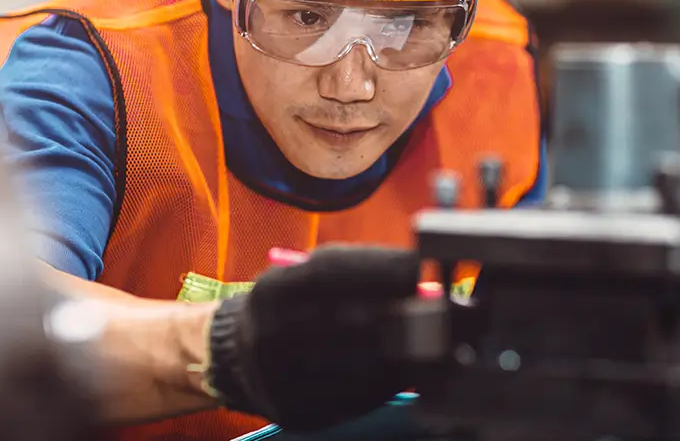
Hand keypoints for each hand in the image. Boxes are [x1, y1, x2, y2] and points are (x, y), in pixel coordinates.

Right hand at [207, 244, 419, 431]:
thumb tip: (414, 276)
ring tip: (434, 341)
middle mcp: (270, 335)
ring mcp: (282, 378)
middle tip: (437, 308)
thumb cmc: (289, 309)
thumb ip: (351, 273)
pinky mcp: (299, 411)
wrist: (242, 360)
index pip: (329, 272)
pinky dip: (390, 382)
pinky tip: (410, 370)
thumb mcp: (303, 279)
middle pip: (349, 319)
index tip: (416, 267)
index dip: (378, 267)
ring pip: (359, 363)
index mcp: (271, 292)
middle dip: (401, 311)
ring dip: (405, 351)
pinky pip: (356, 398)